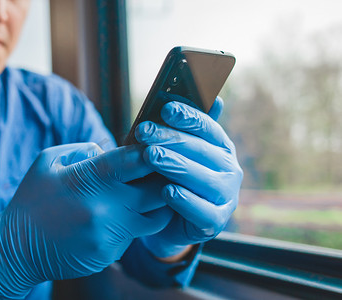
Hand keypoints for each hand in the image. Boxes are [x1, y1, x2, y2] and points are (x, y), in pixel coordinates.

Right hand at [0, 143, 172, 298]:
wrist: (16, 249)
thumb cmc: (32, 200)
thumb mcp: (48, 161)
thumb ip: (83, 150)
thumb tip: (111, 151)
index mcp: (88, 179)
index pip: (135, 161)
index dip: (152, 153)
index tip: (160, 148)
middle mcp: (105, 208)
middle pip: (157, 192)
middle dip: (164, 181)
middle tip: (162, 174)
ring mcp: (110, 234)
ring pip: (154, 218)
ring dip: (155, 206)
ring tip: (143, 197)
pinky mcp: (110, 254)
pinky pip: (133, 236)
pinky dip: (130, 225)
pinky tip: (111, 220)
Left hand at [136, 97, 242, 257]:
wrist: (169, 222)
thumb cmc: (172, 179)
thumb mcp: (175, 153)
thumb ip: (185, 130)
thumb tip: (216, 100)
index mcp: (222, 148)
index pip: (207, 127)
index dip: (187, 117)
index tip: (165, 109)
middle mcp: (229, 170)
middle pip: (200, 150)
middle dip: (170, 139)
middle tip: (144, 132)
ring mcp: (226, 197)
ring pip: (202, 178)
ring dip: (175, 166)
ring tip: (150, 156)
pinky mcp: (216, 222)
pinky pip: (201, 211)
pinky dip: (184, 200)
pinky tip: (166, 192)